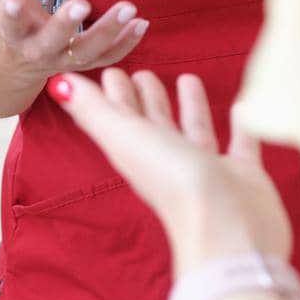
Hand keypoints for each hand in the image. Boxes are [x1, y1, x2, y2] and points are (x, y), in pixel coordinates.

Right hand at [0, 0, 147, 84]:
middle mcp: (38, 51)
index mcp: (12, 32)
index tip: (12, 0)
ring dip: (109, 32)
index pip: (9, 23)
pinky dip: (127, 44)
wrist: (16, 60)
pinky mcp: (85, 63)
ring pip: (87, 52)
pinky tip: (142, 24)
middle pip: (53, 41)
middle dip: (66, 24)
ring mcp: (64, 60)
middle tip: (82, 3)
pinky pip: (108, 57)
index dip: (10, 13)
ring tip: (130, 9)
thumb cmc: (7, 16)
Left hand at [51, 69, 292, 273]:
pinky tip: (242, 106)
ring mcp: (206, 170)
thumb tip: (56, 83)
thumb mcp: (126, 138)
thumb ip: (93, 110)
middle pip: (154, 125)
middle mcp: (169, 162)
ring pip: (195, 132)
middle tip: (144, 72)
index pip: (121, 119)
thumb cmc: (172, 181)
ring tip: (188, 78)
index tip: (112, 72)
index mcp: (138, 154)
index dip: (114, 97)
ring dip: (190, 107)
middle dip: (147, 100)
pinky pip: (240, 143)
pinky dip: (241, 125)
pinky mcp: (241, 174)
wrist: (226, 227)